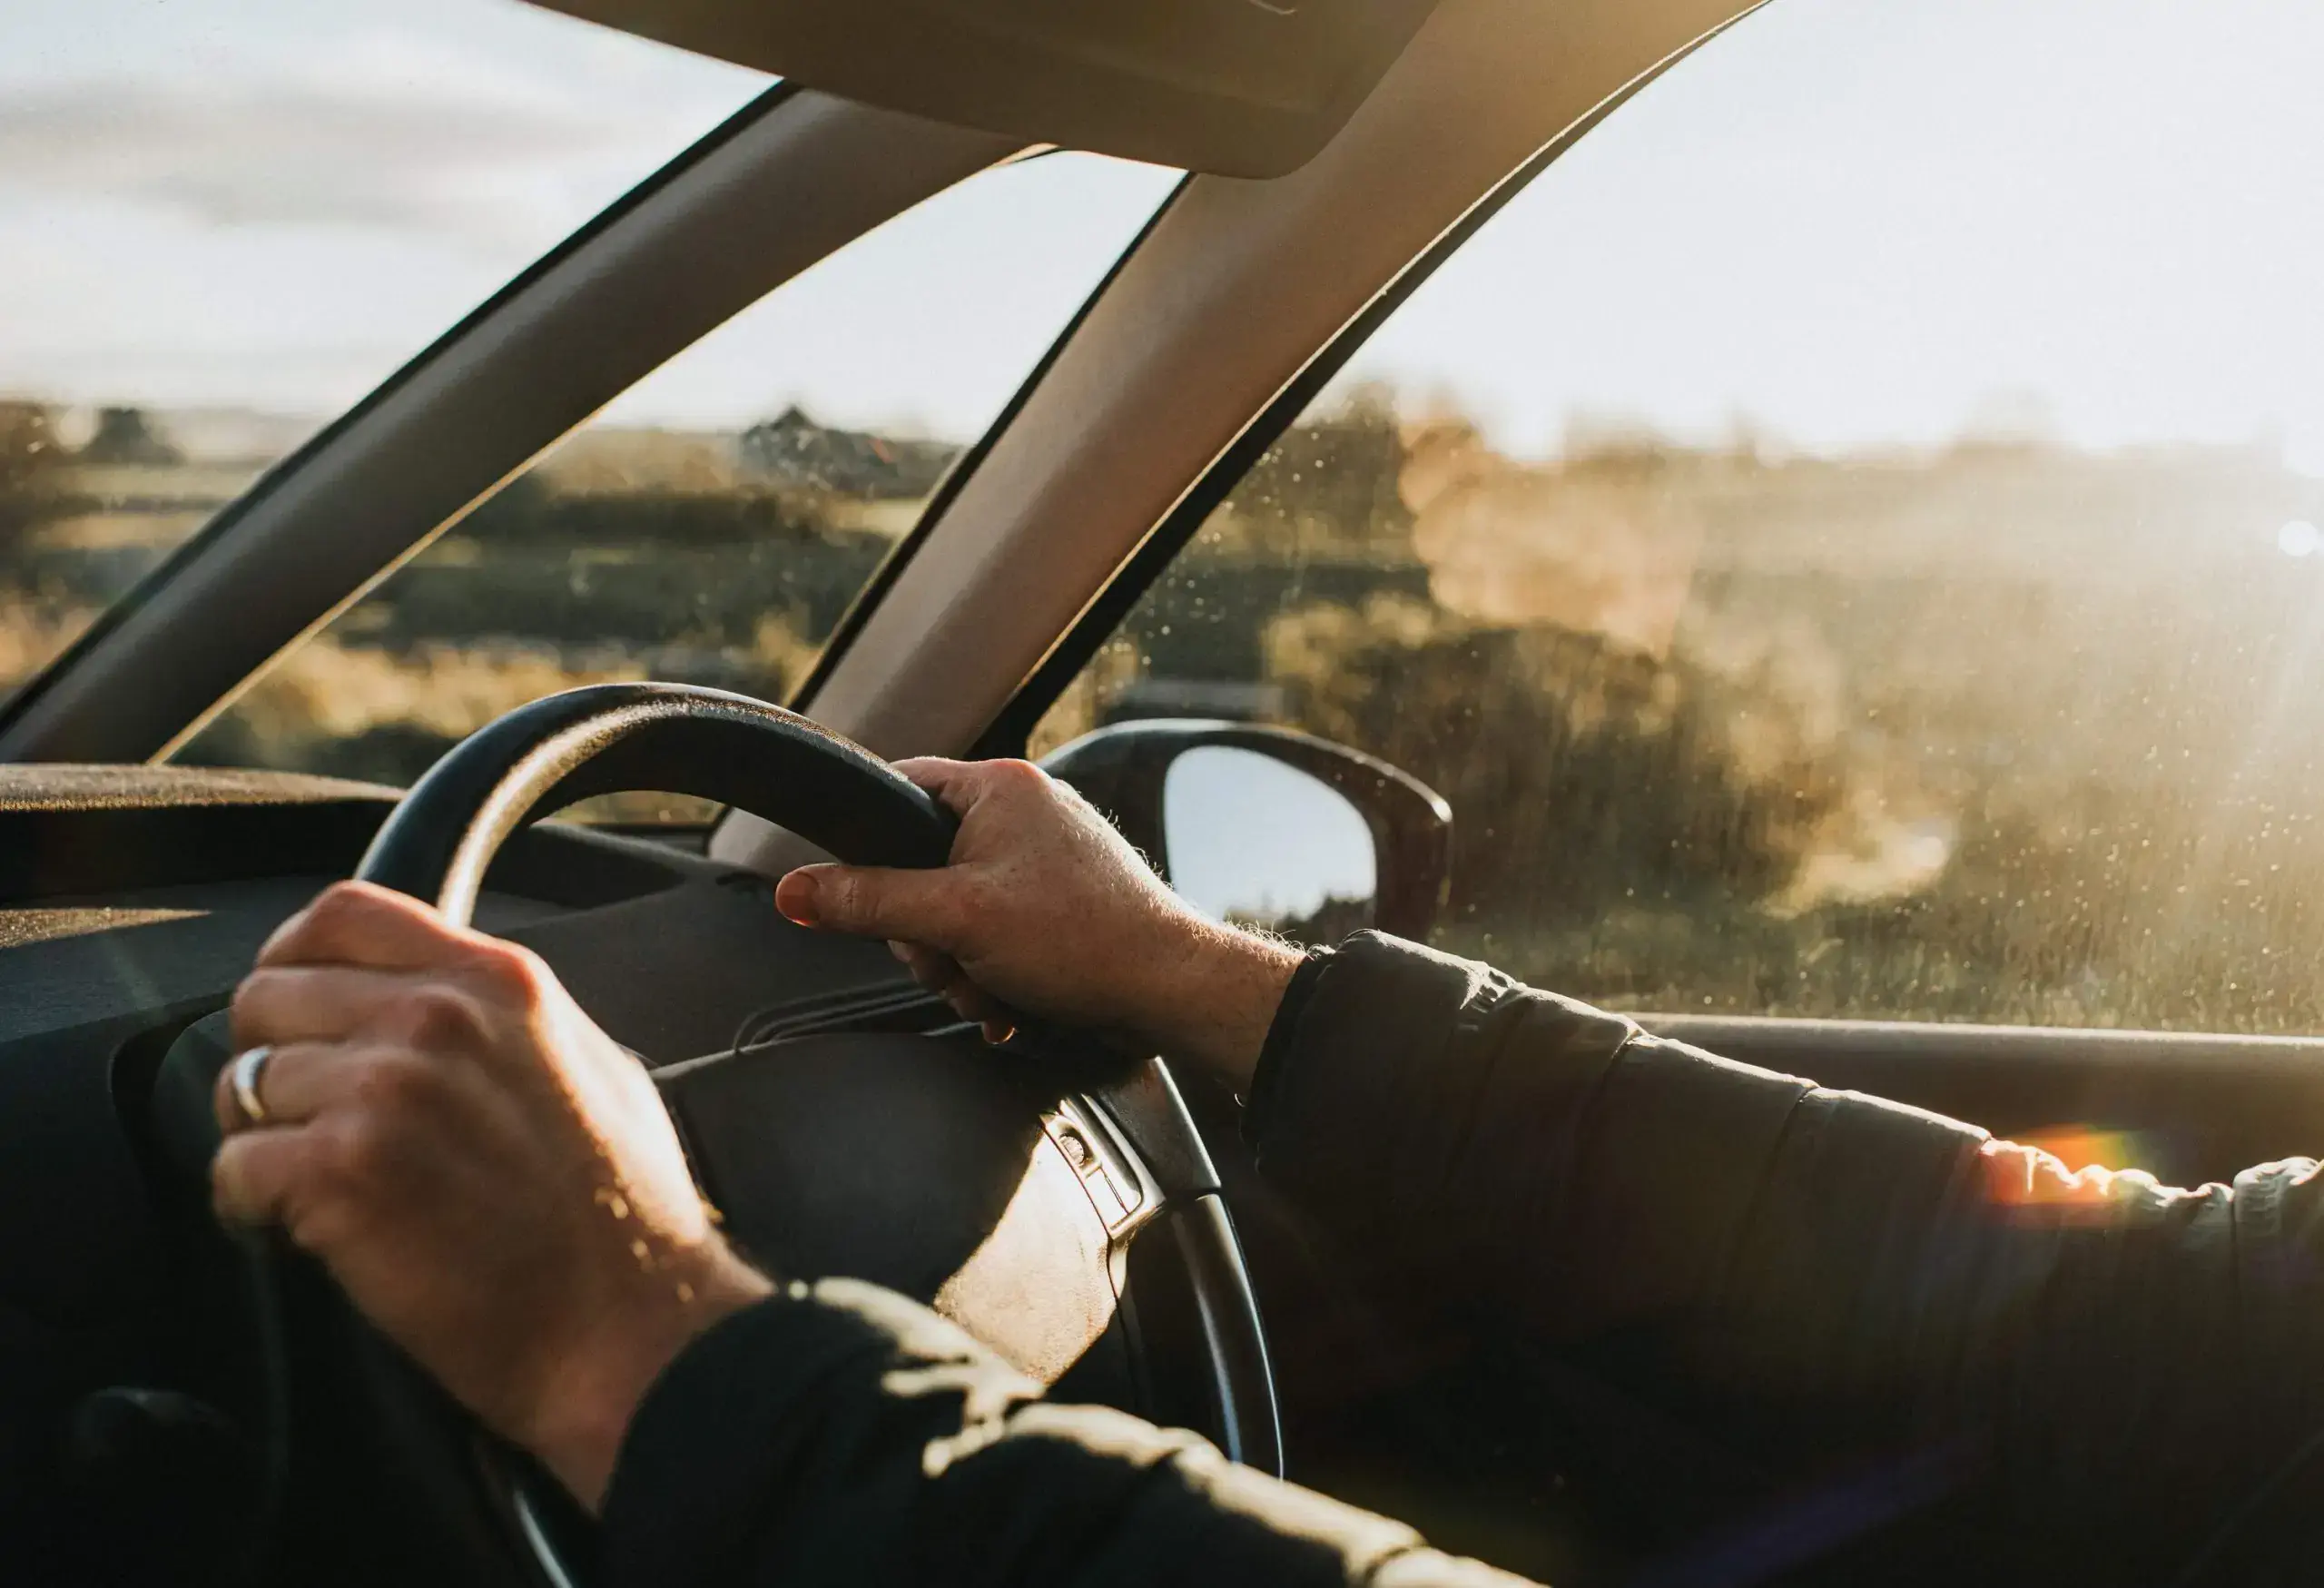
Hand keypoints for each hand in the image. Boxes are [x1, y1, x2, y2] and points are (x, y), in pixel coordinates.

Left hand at [210, 881, 770, 1509]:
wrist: (630, 1325)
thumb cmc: (624, 1218)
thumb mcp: (593, 1065)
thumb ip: (505, 1019)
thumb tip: (435, 1005)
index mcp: (500, 980)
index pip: (344, 912)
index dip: (293, 958)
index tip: (296, 1009)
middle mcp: (436, 1018)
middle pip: (269, 996)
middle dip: (273, 1061)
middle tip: (309, 1122)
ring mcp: (385, 1090)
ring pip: (244, 1086)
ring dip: (265, 1141)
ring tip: (321, 1188)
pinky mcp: (342, 1173)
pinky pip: (233, 1168)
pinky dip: (253, 1208)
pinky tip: (308, 1231)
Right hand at [773, 758, 1301, 1089]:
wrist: (1170, 991)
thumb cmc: (1084, 939)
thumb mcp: (954, 920)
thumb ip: (868, 902)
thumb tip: (795, 891)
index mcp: (999, 786)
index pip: (899, 787)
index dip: (870, 844)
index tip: (863, 891)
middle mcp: (1025, 811)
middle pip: (920, 867)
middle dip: (928, 935)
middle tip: (953, 961)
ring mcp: (1046, 858)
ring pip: (956, 911)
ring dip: (961, 966)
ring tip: (994, 989)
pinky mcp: (1061, 903)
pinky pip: (995, 933)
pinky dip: (994, 974)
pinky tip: (1011, 1001)